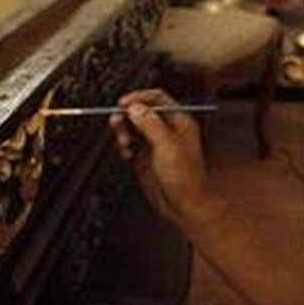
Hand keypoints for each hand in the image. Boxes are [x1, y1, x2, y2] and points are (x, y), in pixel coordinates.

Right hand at [109, 89, 217, 226]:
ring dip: (124, 131)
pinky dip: (124, 146)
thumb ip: (150, 124)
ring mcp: (155, 143)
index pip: (157, 98)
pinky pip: (130, 144)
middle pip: (142, 112)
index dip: (139, 98)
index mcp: (179, 121)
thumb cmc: (187, 180)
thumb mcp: (168, 147)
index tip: (123, 104)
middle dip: (128, 115)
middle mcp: (167, 130)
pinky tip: (126, 153)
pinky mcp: (146, 157)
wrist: (184, 206)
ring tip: (123, 141)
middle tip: (117, 122)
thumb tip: (135, 108)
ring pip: (133, 127)